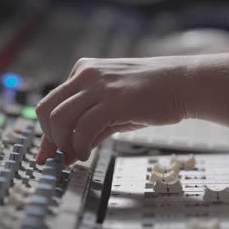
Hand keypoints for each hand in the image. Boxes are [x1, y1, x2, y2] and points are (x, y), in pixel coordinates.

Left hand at [35, 56, 190, 163]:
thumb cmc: (153, 94)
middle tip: (60, 156)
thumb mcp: (115, 105)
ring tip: (76, 155)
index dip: (46, 132)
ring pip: (59, 119)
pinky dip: (80, 146)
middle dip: (49, 139)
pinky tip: (86, 154)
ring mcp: (99, 86)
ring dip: (63, 144)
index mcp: (84, 71)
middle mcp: (86, 75)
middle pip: (47, 110)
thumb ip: (90, 127)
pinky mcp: (113, 100)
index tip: (47, 152)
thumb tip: (68, 153)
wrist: (183, 83)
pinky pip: (83, 128)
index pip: (52, 103)